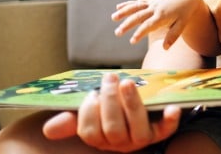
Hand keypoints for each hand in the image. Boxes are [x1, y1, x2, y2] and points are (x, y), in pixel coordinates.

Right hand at [42, 73, 180, 151]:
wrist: (140, 100)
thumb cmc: (111, 106)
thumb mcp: (91, 110)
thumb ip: (72, 118)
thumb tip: (48, 129)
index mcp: (101, 138)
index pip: (90, 133)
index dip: (89, 113)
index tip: (91, 93)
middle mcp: (120, 142)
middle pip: (113, 129)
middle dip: (110, 102)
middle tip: (110, 78)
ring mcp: (141, 138)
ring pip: (136, 129)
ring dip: (132, 105)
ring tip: (127, 82)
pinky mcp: (161, 131)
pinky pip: (166, 130)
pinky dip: (170, 120)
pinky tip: (172, 108)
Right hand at [112, 0, 201, 48]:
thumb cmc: (184, 14)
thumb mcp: (182, 25)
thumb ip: (173, 36)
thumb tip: (165, 48)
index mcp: (163, 16)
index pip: (149, 25)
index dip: (140, 33)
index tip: (132, 41)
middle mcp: (155, 8)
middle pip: (139, 16)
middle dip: (127, 24)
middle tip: (117, 33)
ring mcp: (152, 3)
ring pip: (136, 7)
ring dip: (124, 11)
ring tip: (113, 18)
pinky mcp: (150, 1)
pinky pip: (138, 2)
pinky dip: (128, 4)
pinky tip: (118, 7)